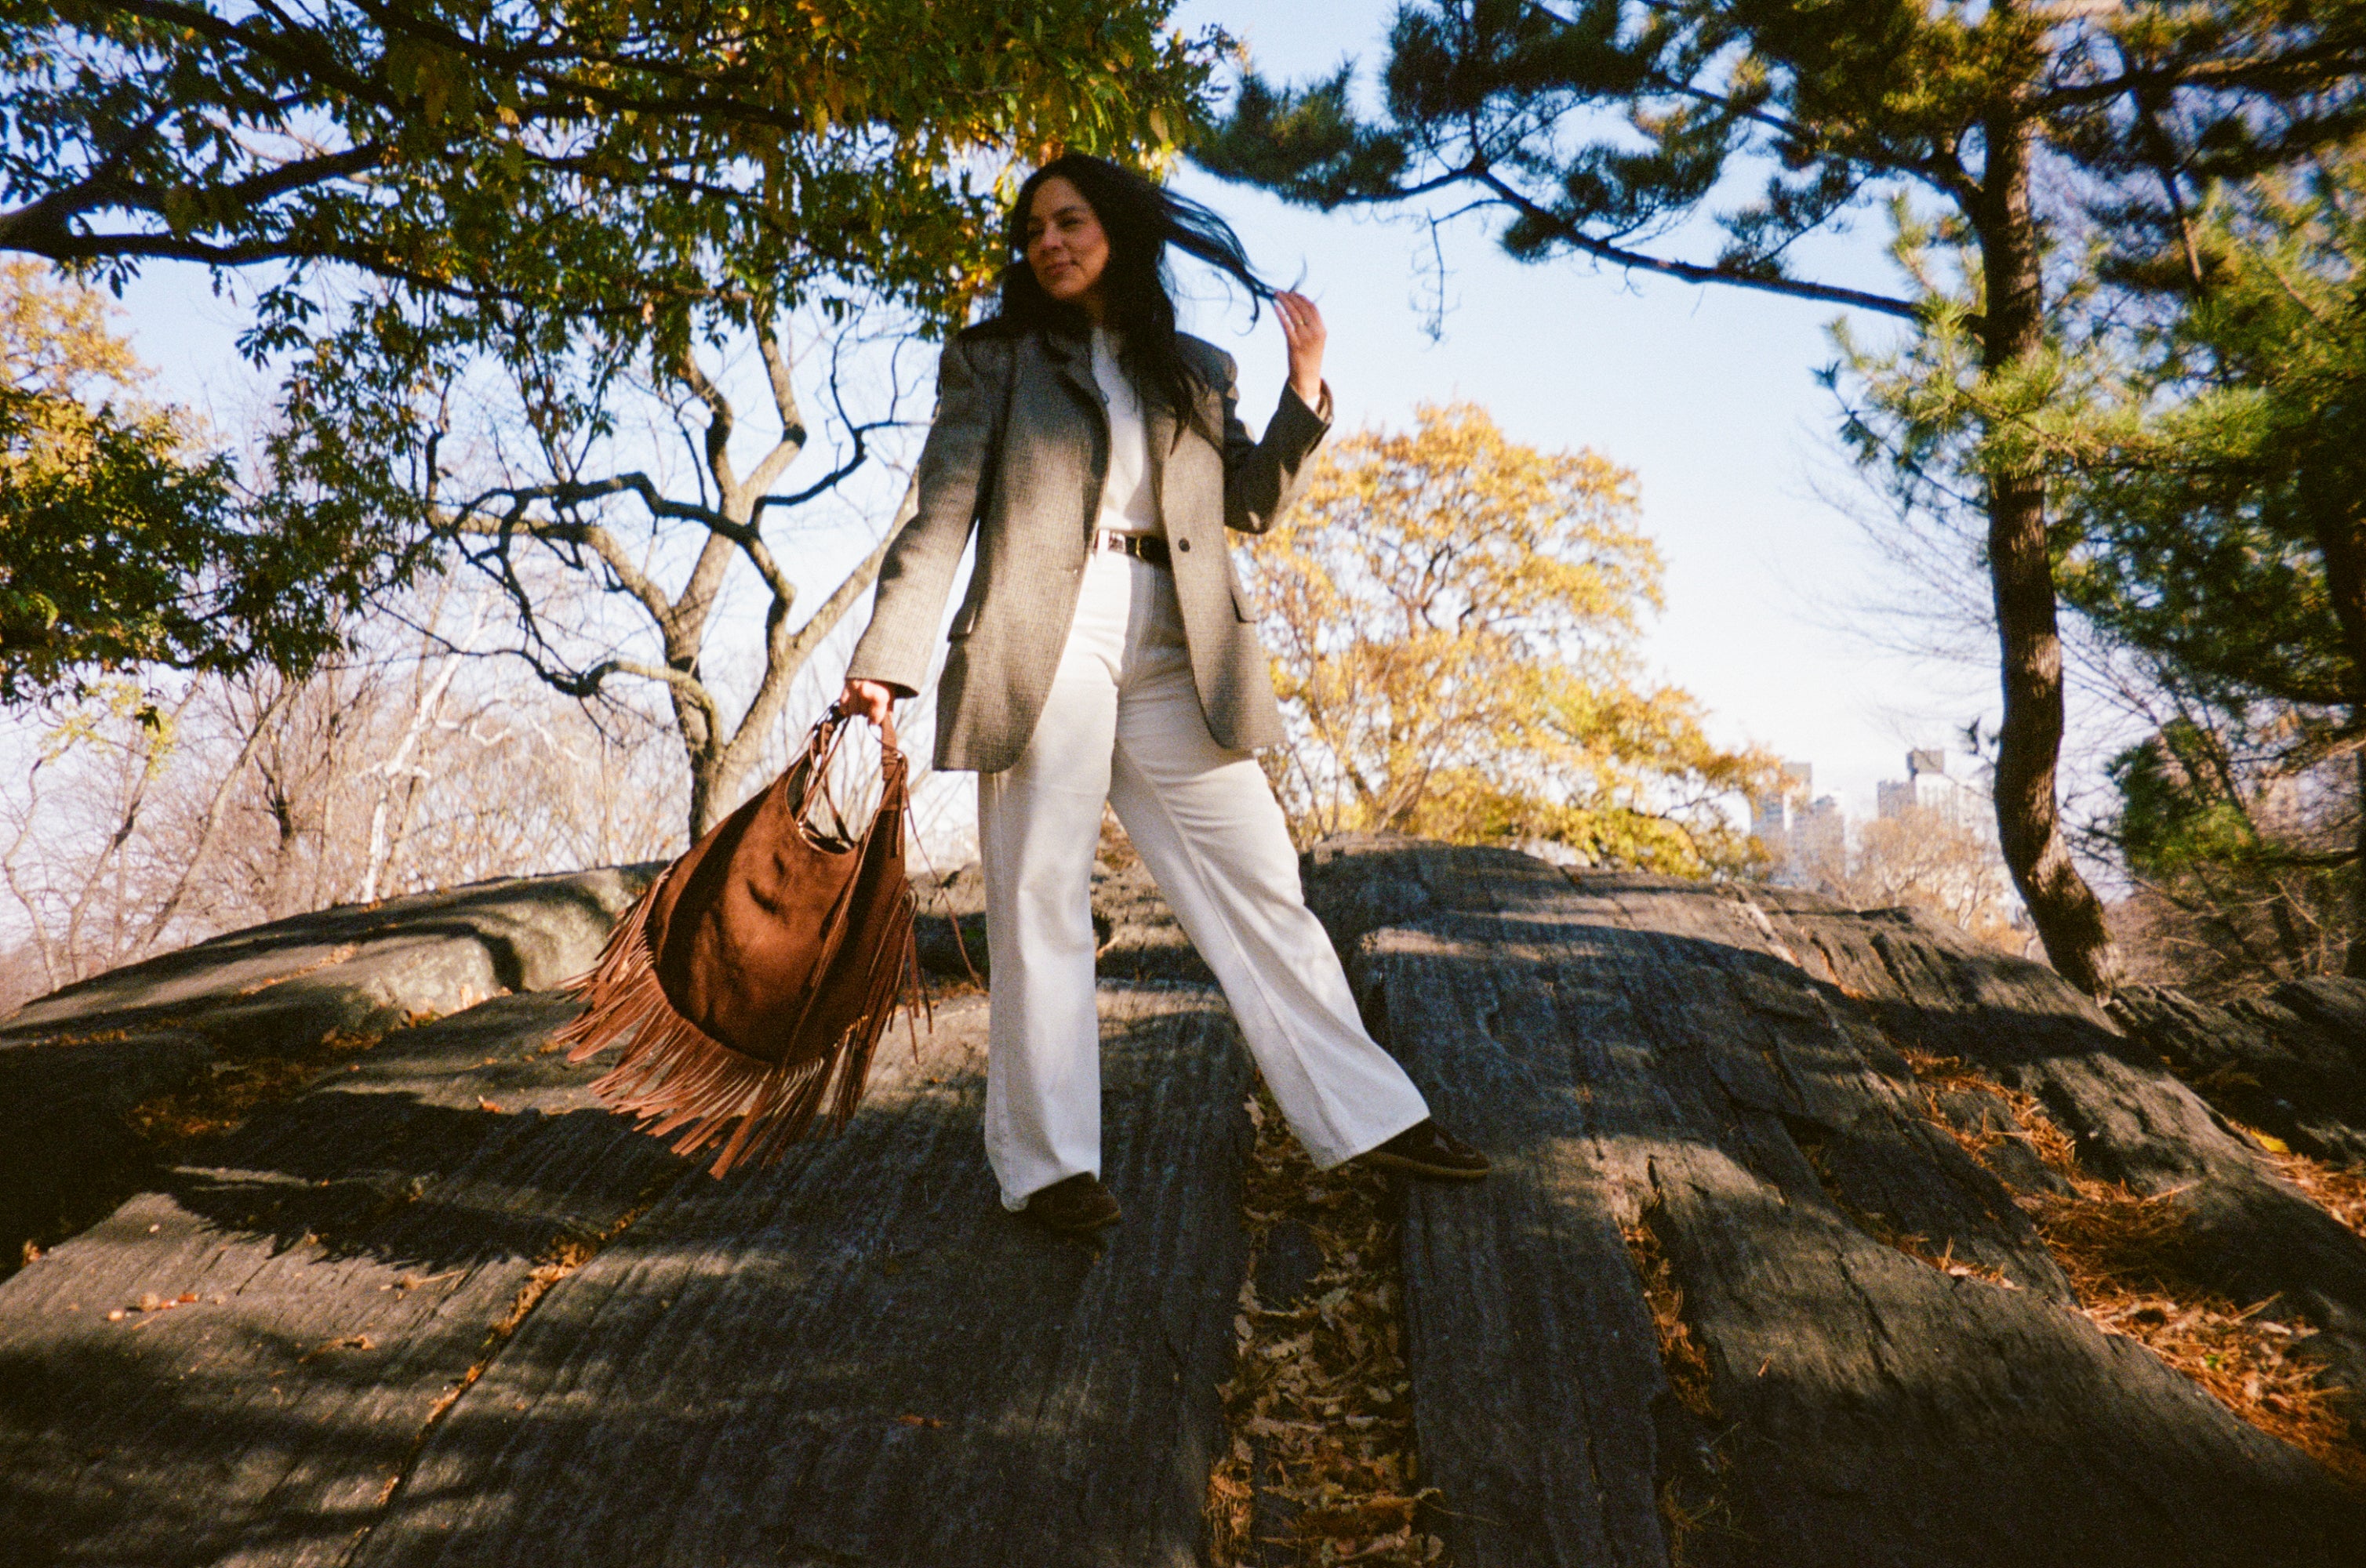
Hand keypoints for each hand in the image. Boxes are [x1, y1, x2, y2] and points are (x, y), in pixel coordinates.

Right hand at [838, 678, 895, 726]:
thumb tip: (878, 726)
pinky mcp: (846, 684)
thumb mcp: (892, 696)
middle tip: (871, 702)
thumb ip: (886, 712)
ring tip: (864, 700)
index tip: (876, 716)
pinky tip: (853, 703)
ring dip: (858, 708)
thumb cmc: (887, 681)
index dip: (875, 719)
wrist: (879, 659)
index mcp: (880, 695)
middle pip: (863, 714)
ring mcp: (854, 687)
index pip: (874, 718)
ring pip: (852, 711)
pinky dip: (847, 707)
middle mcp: (866, 691)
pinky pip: (842, 704)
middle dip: (867, 711)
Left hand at [1277, 290, 1325, 410]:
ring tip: (1276, 295)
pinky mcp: (1294, 344)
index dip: (1302, 298)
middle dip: (1291, 297)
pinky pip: (1286, 325)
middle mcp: (1315, 332)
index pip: (1312, 308)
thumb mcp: (1315, 340)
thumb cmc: (1309, 357)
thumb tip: (1298, 310)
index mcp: (1322, 330)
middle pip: (1302, 308)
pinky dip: (1280, 314)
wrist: (1307, 377)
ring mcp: (1305, 338)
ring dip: (1284, 301)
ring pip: (1294, 314)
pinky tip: (1275, 307)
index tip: (1293, 293)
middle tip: (1281, 291)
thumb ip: (1311, 326)